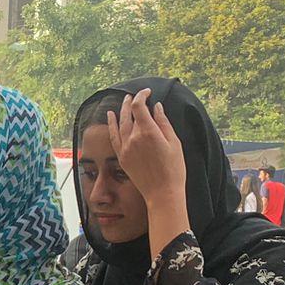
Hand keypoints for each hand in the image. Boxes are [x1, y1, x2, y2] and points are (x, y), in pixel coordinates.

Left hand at [107, 88, 187, 211]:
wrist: (162, 192)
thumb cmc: (173, 169)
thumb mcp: (174, 142)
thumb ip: (163, 123)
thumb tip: (156, 107)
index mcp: (148, 132)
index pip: (139, 106)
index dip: (142, 96)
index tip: (148, 92)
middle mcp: (133, 138)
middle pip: (129, 113)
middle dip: (132, 101)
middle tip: (135, 95)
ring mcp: (125, 148)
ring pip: (119, 123)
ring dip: (122, 110)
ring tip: (124, 102)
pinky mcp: (122, 157)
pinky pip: (113, 136)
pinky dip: (111, 124)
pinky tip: (111, 116)